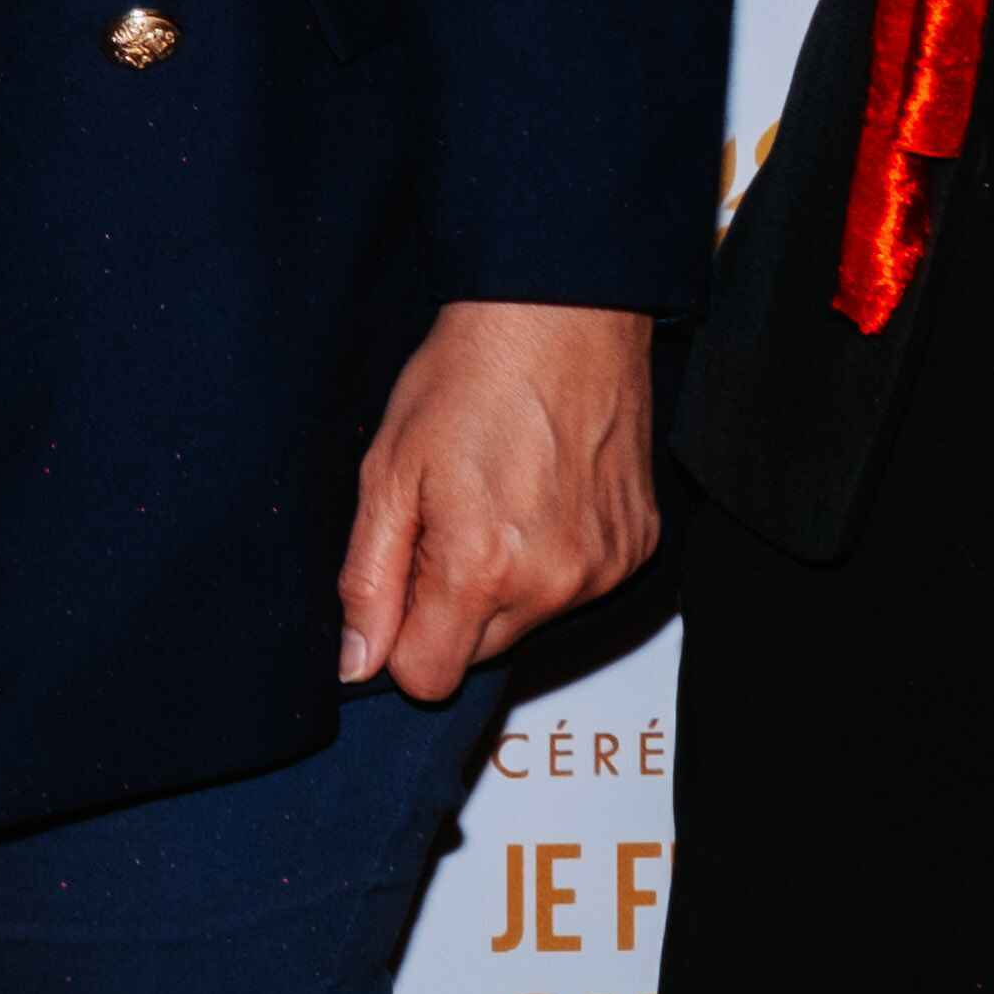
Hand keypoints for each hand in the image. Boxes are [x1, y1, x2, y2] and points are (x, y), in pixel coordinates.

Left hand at [337, 299, 657, 702]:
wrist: (562, 314)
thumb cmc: (467, 377)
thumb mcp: (388, 471)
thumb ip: (368, 578)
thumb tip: (356, 664)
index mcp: (482, 571)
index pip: (427, 679)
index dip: (398, 637)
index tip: (400, 578)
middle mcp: (554, 585)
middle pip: (479, 654)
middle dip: (449, 607)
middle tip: (446, 520)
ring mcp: (604, 569)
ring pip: (530, 621)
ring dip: (505, 582)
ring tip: (497, 495)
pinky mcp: (637, 547)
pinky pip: (579, 585)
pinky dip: (554, 556)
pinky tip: (541, 492)